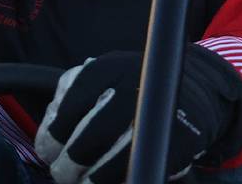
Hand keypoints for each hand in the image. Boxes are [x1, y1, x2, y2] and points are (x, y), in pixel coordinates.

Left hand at [34, 47, 241, 183]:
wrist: (195, 87)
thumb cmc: (133, 88)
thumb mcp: (101, 79)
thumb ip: (69, 100)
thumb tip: (46, 141)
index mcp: (106, 69)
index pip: (69, 107)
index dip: (52, 137)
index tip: (47, 153)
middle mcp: (132, 84)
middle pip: (92, 136)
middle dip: (70, 163)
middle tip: (63, 174)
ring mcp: (158, 111)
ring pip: (116, 158)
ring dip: (94, 178)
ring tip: (86, 183)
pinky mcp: (180, 138)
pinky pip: (144, 166)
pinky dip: (123, 178)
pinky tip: (114, 179)